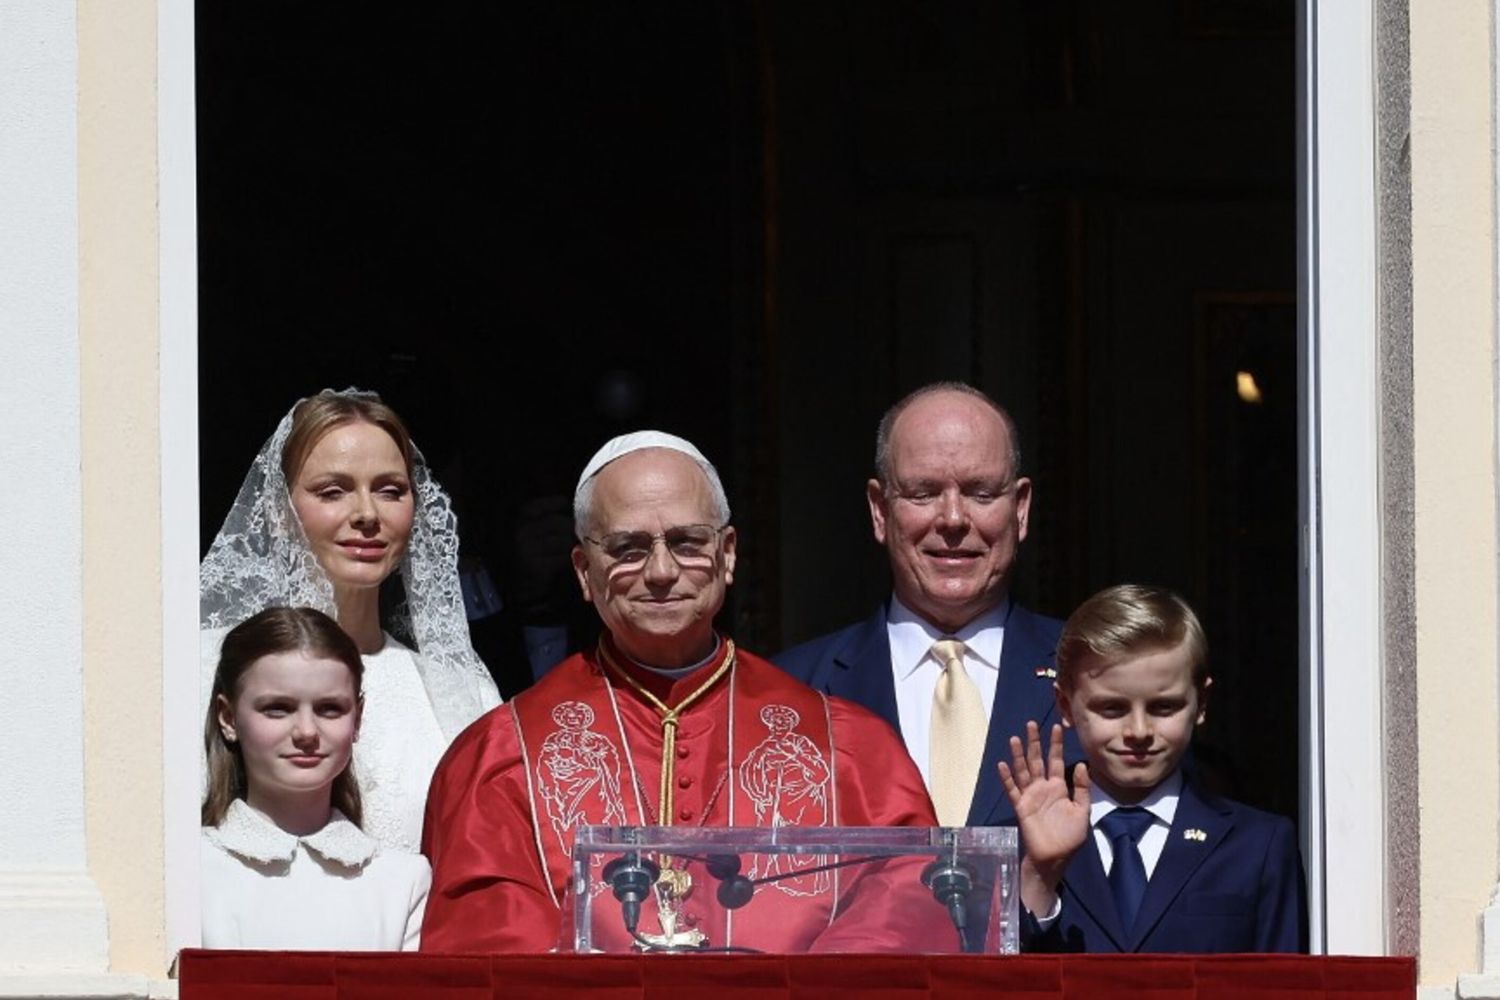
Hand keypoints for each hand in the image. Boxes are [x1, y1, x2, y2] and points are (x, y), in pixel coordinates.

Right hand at [997, 721, 1090, 869]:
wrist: (1055, 857)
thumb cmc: (1070, 837)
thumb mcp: (1082, 811)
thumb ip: (1082, 789)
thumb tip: (1081, 764)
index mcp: (1059, 787)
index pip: (1056, 760)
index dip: (1056, 744)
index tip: (1057, 727)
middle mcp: (1043, 787)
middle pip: (1037, 760)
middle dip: (1034, 742)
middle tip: (1031, 723)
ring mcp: (1030, 796)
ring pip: (1023, 771)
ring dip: (1018, 755)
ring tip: (1015, 738)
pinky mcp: (1020, 806)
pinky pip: (1012, 790)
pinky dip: (1007, 778)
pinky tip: (1002, 765)